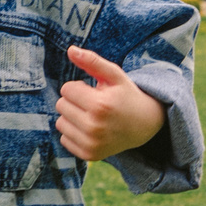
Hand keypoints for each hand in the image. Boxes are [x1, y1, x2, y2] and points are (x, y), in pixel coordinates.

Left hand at [56, 47, 166, 162]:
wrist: (145, 125)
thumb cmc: (126, 95)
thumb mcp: (114, 75)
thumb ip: (92, 61)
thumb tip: (70, 49)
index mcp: (99, 105)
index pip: (66, 89)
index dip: (79, 87)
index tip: (94, 91)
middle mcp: (94, 127)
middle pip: (61, 105)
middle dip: (75, 101)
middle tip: (94, 103)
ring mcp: (91, 144)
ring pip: (60, 123)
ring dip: (72, 117)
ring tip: (92, 116)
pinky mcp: (89, 155)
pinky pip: (64, 139)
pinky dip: (74, 133)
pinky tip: (91, 130)